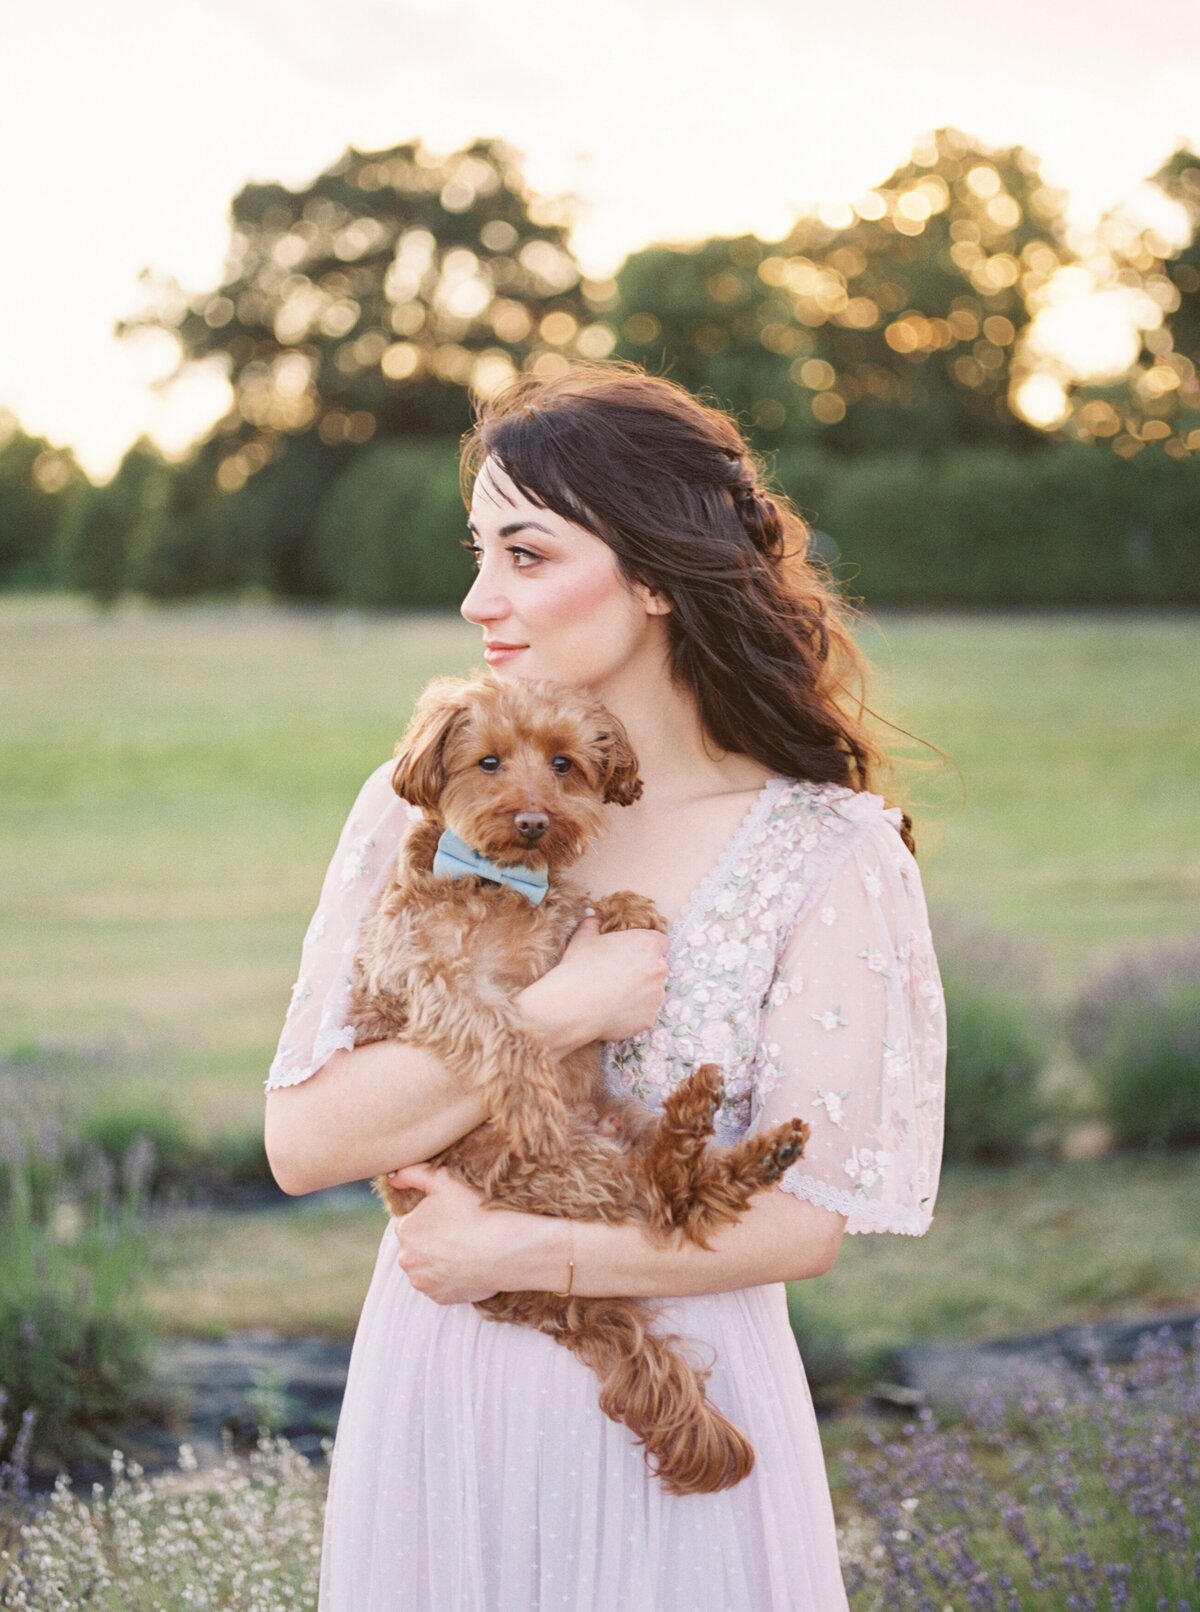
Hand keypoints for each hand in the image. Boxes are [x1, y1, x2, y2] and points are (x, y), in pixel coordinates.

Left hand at [387, 1162, 525, 1303]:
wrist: (505, 1249)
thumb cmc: (476, 1211)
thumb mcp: (443, 1180)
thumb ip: (413, 1173)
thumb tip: (393, 1178)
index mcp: (405, 1231)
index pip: (412, 1222)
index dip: (432, 1217)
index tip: (451, 1215)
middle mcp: (407, 1260)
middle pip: (418, 1246)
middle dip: (432, 1240)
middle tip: (460, 1230)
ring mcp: (423, 1282)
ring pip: (427, 1267)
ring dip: (439, 1260)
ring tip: (465, 1247)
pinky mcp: (440, 1298)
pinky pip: (441, 1285)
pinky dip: (451, 1277)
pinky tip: (468, 1264)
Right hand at [521, 913, 668, 1051]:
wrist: (572, 1006)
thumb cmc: (579, 967)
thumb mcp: (584, 938)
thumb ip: (594, 923)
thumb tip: (594, 915)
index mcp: (647, 944)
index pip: (660, 941)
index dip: (646, 946)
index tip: (632, 952)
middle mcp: (658, 969)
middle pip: (657, 967)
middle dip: (643, 970)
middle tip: (619, 975)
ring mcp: (656, 996)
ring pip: (653, 991)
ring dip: (640, 992)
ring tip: (614, 995)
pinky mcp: (649, 1019)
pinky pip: (645, 1013)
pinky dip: (633, 1013)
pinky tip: (613, 1011)